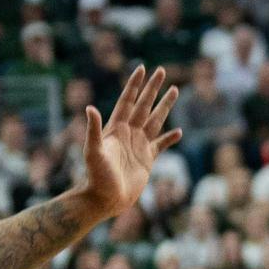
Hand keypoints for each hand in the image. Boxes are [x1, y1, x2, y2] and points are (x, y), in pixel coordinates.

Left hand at [79, 63, 180, 219]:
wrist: (105, 199)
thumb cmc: (96, 176)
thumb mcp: (93, 152)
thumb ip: (93, 130)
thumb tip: (90, 108)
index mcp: (117, 128)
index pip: (127, 101)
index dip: (134, 85)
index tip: (142, 69)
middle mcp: (129, 133)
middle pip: (144, 105)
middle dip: (153, 88)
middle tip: (162, 71)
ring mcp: (139, 146)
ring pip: (155, 120)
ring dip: (164, 106)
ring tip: (175, 90)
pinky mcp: (147, 160)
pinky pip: (161, 145)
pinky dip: (170, 138)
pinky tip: (178, 132)